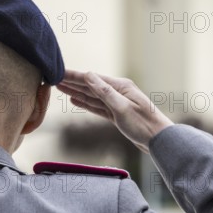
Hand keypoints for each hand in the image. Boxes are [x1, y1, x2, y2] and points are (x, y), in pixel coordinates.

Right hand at [57, 69, 173, 153]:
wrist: (159, 140)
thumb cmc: (144, 124)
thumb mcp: (122, 107)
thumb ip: (104, 92)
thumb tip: (89, 75)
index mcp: (120, 86)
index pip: (92, 79)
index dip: (74, 76)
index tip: (59, 72)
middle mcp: (117, 92)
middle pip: (90, 86)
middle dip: (72, 82)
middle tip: (54, 77)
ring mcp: (117, 103)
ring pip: (92, 96)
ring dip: (76, 91)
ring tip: (60, 87)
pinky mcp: (116, 115)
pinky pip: (97, 106)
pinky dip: (85, 103)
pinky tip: (75, 100)